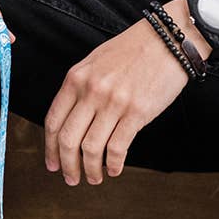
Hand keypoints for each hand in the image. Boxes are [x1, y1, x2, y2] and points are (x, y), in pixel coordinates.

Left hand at [44, 2, 194, 185]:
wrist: (168, 39)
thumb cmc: (133, 50)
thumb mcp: (95, 61)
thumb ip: (80, 87)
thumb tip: (69, 117)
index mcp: (76, 78)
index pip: (53, 121)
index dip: (50, 148)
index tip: (51, 163)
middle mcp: (91, 91)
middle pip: (68, 139)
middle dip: (66, 165)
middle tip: (70, 179)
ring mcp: (113, 103)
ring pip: (91, 148)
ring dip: (90, 169)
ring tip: (93, 178)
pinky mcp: (137, 112)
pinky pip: (118, 147)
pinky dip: (113, 164)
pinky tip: (114, 169)